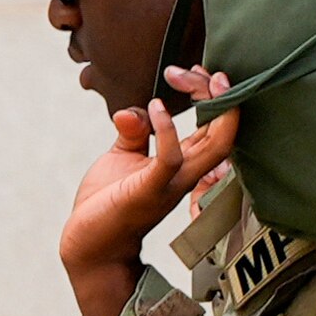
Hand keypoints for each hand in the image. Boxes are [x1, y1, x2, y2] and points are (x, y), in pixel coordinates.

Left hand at [61, 71, 238, 315]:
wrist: (88, 245)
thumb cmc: (108, 204)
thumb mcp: (123, 158)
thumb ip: (134, 132)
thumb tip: (132, 109)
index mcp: (184, 163)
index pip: (218, 125)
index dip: (212, 94)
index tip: (189, 72)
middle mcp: (187, 173)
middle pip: (226, 129)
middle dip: (218, 93)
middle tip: (195, 70)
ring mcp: (172, 183)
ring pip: (216, 145)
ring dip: (210, 106)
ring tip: (187, 78)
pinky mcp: (149, 191)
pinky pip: (171, 159)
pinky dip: (169, 130)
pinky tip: (156, 108)